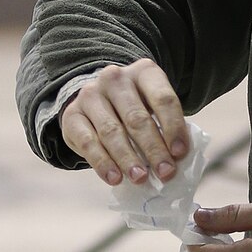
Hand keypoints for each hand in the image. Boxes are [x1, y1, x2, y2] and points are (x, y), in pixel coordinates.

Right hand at [59, 60, 187, 186]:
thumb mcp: (154, 107)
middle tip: (165, 173)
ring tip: (140, 178)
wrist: (97, 100)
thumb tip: (175, 159)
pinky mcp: (72, 115)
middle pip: (136, 117)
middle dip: (153, 149)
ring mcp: (90, 95)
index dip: (174, 127)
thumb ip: (166, 127)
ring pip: (111, 131)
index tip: (180, 153)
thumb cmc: (134, 108)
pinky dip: (102, 163)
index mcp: (144, 72)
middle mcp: (115, 79)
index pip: (162, 98)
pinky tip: (114, 178)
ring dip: (128, 158)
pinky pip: (88, 142)